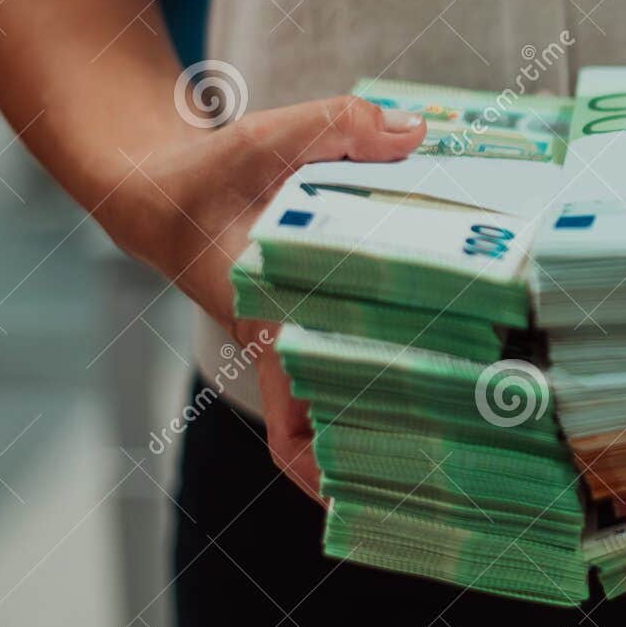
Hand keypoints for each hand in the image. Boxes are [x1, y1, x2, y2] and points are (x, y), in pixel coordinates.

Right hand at [111, 95, 425, 499]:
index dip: (327, 468)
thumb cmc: (206, 178)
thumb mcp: (263, 138)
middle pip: (330, 436)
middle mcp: (283, 346)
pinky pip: (345, 377)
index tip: (372, 495)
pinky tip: (443, 394)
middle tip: (454, 483)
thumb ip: (336, 131)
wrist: (163, 196)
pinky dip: (378, 393)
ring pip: (338, 412)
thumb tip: (413, 133)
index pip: (293, 422)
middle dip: (380, 461)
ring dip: (385, 434)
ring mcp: (296, 343)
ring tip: (462, 459)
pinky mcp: (311, 327)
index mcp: (267, 321)